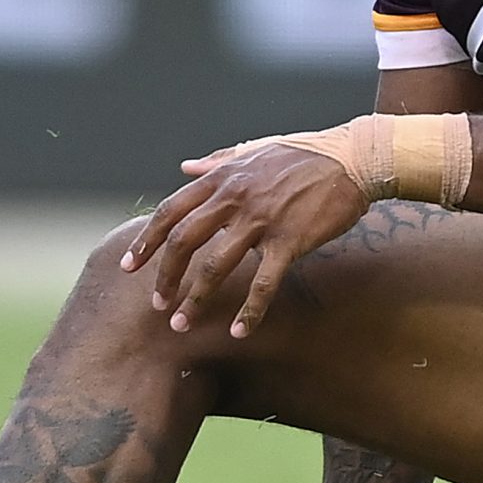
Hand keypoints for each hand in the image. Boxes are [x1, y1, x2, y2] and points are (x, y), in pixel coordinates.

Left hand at [120, 140, 367, 337]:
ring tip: (182, 323)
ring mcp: (261, 221)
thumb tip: (185, 166)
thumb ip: (217, 161)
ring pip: (215, 267)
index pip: (170, 211)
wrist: (352, 159)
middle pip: (183, 242)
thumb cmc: (305, 154)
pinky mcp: (289, 241)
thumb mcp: (255, 150)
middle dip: (165, 277)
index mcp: (223, 178)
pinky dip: (248, 312)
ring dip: (195, 299)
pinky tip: (238, 332)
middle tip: (157, 304)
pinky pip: (263, 284)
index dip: (146, 241)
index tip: (130, 265)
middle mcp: (234, 198)